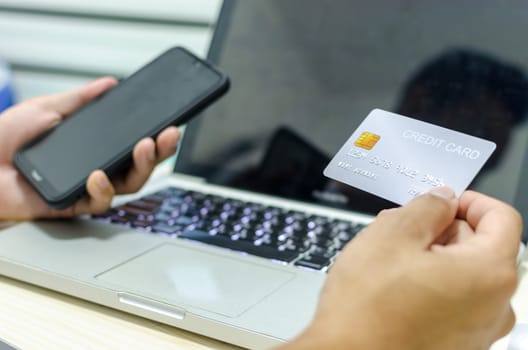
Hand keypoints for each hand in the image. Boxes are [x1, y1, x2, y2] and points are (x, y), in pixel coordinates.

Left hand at [0, 77, 179, 219]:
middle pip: (140, 165)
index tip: (170, 124)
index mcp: (94, 146)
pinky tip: (99, 175)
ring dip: (142, 167)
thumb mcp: (48, 108)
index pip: (133, 143)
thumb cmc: (5, 136)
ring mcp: (87, 187)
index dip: (155, 136)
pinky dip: (103, 189)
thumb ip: (81, 99)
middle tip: (168, 135)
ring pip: (129, 185)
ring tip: (144, 147)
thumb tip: (110, 84)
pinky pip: (99, 202)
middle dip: (160, 151)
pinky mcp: (73, 204)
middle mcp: (97, 166)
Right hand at [283, 188, 521, 349]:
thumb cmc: (367, 308)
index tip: (443, 201)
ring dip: (432, 255)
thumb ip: (427, 207)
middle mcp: (493, 307)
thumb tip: (442, 200)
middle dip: (442, 229)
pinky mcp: (455, 345)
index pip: (502, 218)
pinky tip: (394, 281)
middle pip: (480, 247)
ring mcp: (476, 331)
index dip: (469, 201)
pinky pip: (453, 301)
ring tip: (391, 254)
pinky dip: (430, 283)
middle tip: (402, 225)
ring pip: (463, 274)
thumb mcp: (392, 234)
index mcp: (488, 274)